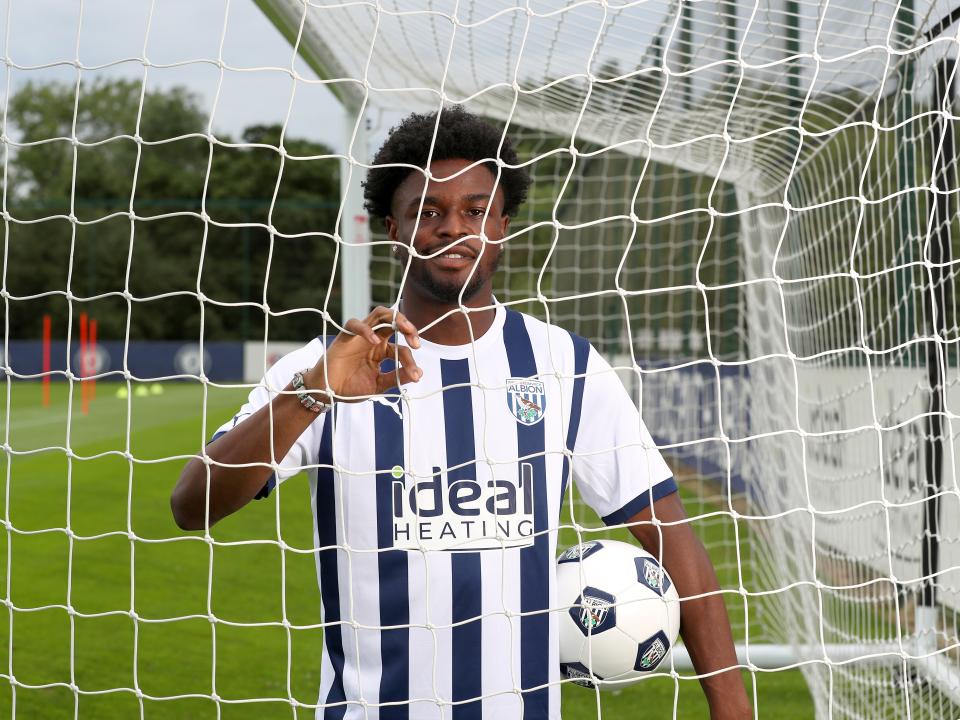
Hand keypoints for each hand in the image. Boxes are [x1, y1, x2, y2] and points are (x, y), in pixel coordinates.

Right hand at [305, 306, 421, 400]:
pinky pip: (355, 324)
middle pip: (394, 322)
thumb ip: (396, 378)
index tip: (416, 375)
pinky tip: (375, 341)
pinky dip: (366, 330)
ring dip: (395, 318)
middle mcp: (374, 340)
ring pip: (379, 315)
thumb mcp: (378, 385)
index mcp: (383, 351)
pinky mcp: (345, 337)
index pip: (401, 348)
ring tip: (406, 329)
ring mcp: (360, 336)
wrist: (328, 393)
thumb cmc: (351, 387)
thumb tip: (419, 374)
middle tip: (416, 343)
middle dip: (409, 328)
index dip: (410, 360)